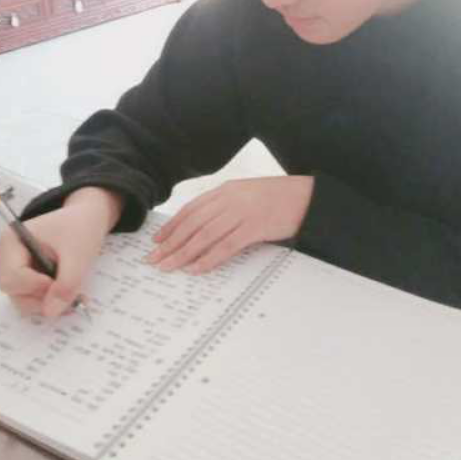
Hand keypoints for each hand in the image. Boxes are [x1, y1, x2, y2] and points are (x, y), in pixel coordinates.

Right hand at [0, 186, 122, 317]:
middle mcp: (6, 257)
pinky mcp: (24, 279)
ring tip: (72, 293)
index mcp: (11, 242)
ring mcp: (13, 269)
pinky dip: (49, 300)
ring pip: (23, 300)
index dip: (36, 287)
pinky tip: (66, 292)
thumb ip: (66, 284)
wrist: (86, 219)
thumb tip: (51, 312)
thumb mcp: (78, 254)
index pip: (12, 278)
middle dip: (43, 299)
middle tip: (70, 293)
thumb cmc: (79, 228)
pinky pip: (31, 298)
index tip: (60, 283)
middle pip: (14, 292)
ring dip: (48, 302)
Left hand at [147, 176, 313, 273]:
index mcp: (226, 190)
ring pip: (204, 236)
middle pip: (193, 224)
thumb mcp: (247, 195)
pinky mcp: (255, 227)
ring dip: (183, 253)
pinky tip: (196, 268)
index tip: (157, 241)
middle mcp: (229, 199)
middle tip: (153, 259)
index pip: (191, 210)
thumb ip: (226, 206)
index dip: (172, 226)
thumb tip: (203, 227)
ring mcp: (242, 213)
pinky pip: (226, 246)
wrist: (306, 197)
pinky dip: (209, 259)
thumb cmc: (278, 198)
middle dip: (170, 243)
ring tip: (168, 266)